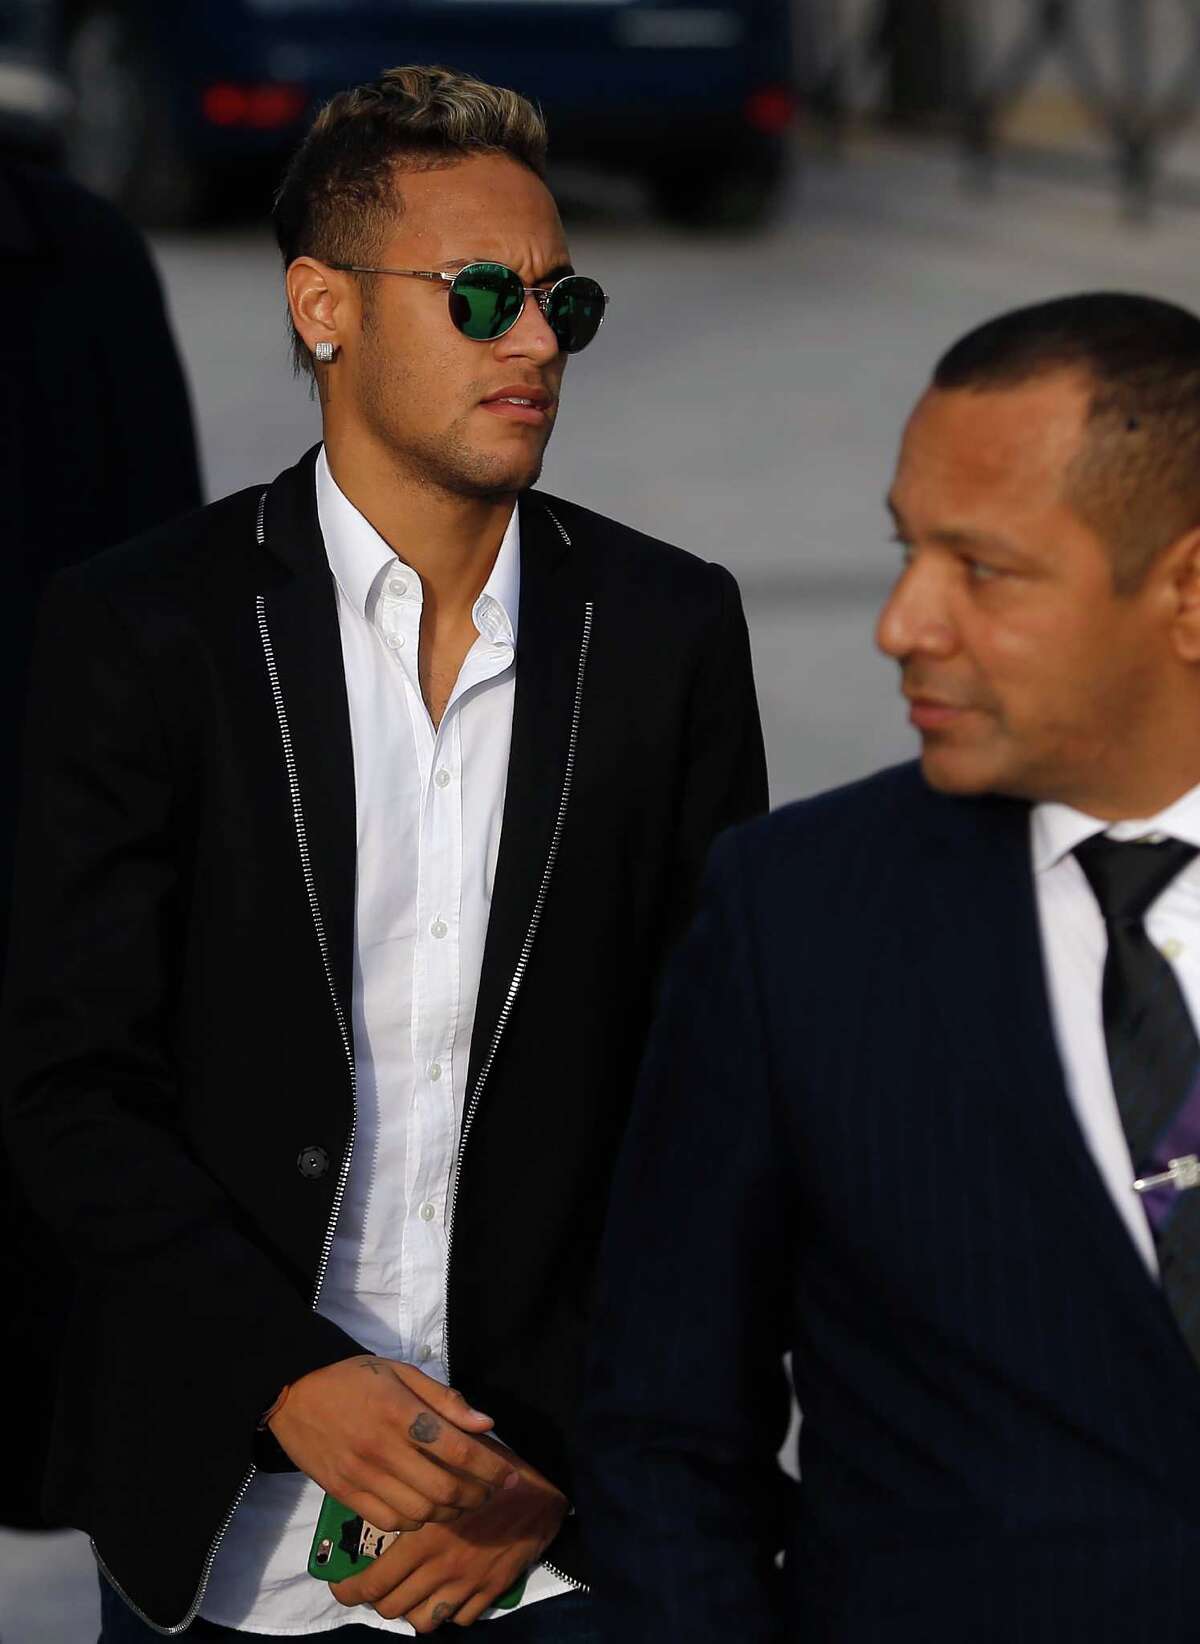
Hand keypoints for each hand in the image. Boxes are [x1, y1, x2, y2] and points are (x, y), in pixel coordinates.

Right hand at [269, 1356, 518, 1532]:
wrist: (292, 1391)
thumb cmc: (353, 1377)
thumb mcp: (401, 1372)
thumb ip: (444, 1399)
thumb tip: (485, 1424)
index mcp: (399, 1412)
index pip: (457, 1449)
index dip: (490, 1467)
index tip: (510, 1475)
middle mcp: (382, 1448)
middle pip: (443, 1488)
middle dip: (477, 1496)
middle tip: (491, 1492)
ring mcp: (361, 1475)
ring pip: (420, 1512)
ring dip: (449, 1513)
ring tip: (463, 1502)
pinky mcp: (344, 1493)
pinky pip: (389, 1522)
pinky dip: (416, 1521)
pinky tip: (426, 1508)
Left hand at [329, 1435, 568, 1631]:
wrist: (543, 1495)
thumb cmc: (492, 1470)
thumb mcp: (450, 1462)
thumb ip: (417, 1472)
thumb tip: (383, 1473)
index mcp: (423, 1537)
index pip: (372, 1582)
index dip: (349, 1590)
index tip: (341, 1586)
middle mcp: (440, 1569)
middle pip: (392, 1607)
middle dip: (376, 1600)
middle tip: (373, 1586)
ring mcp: (465, 1585)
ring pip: (422, 1621)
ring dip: (410, 1609)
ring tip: (406, 1592)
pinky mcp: (488, 1593)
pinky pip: (458, 1619)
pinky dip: (447, 1611)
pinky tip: (444, 1591)